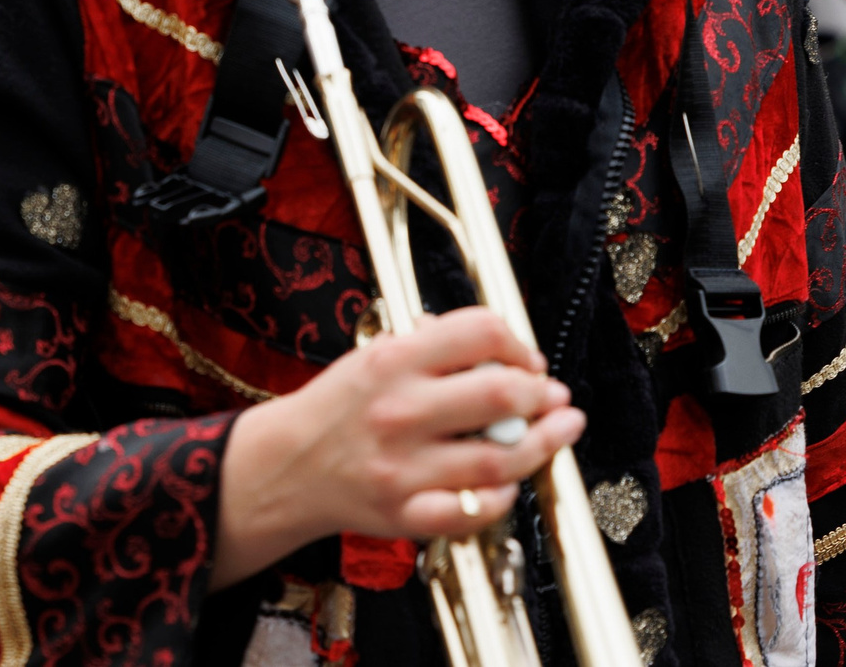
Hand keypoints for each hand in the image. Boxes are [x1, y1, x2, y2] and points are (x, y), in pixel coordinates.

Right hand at [212, 307, 584, 584]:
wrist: (285, 467)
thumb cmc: (337, 409)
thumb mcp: (372, 357)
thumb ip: (431, 348)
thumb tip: (499, 350)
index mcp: (391, 362)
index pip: (478, 332)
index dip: (518, 344)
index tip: (528, 360)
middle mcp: (398, 411)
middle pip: (500, 395)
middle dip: (541, 394)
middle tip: (553, 397)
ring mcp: (402, 467)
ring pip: (499, 458)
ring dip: (544, 444)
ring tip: (560, 432)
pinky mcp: (404, 513)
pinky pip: (472, 510)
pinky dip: (502, 498)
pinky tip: (512, 483)